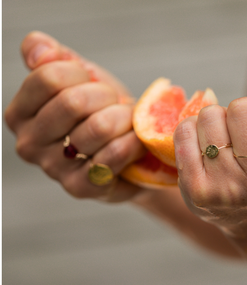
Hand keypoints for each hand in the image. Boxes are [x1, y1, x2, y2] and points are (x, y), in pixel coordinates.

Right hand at [5, 31, 145, 201]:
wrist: (124, 149)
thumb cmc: (101, 112)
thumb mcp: (80, 79)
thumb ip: (56, 59)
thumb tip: (37, 45)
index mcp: (21, 113)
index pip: (48, 77)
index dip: (84, 75)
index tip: (95, 84)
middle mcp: (29, 143)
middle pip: (73, 102)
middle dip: (107, 98)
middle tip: (115, 106)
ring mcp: (53, 168)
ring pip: (98, 127)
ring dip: (124, 119)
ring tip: (126, 124)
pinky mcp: (80, 187)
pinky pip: (113, 155)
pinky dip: (133, 142)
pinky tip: (135, 141)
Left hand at [174, 94, 246, 284]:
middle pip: (241, 109)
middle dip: (240, 114)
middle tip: (240, 133)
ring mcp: (227, 187)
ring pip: (209, 116)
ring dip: (214, 121)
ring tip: (221, 142)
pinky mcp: (197, 189)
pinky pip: (184, 131)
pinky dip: (190, 129)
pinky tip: (200, 145)